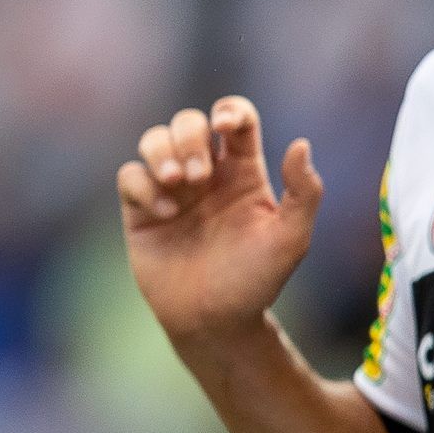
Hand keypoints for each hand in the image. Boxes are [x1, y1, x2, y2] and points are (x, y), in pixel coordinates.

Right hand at [117, 95, 323, 347]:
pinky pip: (129, 175)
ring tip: (176, 183)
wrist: (213, 320)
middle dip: (188, 138)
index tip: (224, 129)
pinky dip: (142, 185)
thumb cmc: (256, 281)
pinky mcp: (140, 210)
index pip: (236, 118)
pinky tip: (163, 214)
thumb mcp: (291, 238)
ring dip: (161, 151)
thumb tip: (301, 144)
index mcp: (243, 171)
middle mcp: (205, 174)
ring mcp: (170, 190)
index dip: (229, 112)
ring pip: (154, 139)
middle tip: (197, 177)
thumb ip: (304, 192)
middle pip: (188, 122)